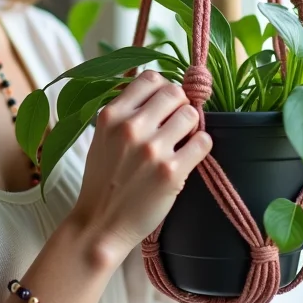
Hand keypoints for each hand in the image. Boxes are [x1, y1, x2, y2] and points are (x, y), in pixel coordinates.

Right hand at [69, 72, 212, 259]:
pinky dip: (201, 145)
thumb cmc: (103, 179)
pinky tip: (190, 154)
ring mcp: (151, 150)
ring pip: (191, 114)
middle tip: (176, 122)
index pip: (150, 77)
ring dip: (191, 125)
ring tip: (182, 140)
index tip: (164, 103)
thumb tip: (157, 86)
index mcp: (111, 114)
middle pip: (174, 92)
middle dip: (180, 104)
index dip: (162, 88)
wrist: (100, 224)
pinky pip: (203, 142)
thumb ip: (124, 111)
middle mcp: (130, 127)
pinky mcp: (171, 172)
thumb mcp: (102, 135)